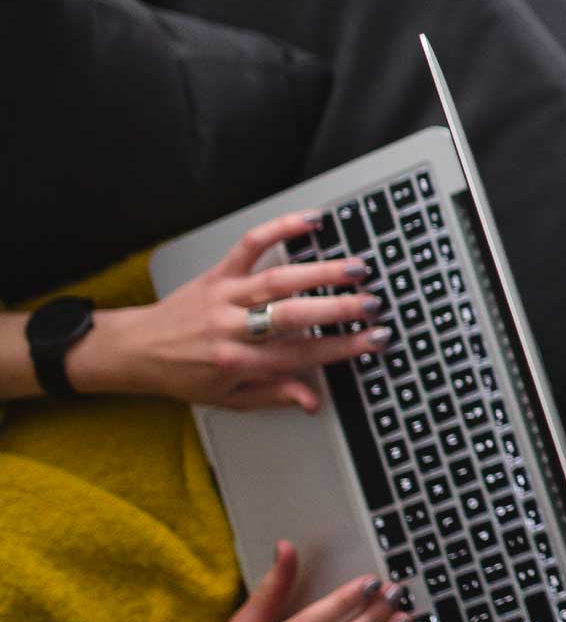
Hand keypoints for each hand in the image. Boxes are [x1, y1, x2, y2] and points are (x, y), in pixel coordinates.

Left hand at [71, 211, 388, 409]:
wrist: (135, 350)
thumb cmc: (184, 376)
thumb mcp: (230, 397)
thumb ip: (275, 395)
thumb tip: (313, 400)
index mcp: (237, 362)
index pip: (301, 355)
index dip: (343, 347)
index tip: (374, 340)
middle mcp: (231, 327)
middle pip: (293, 315)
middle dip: (338, 309)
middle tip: (372, 304)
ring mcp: (225, 296)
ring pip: (278, 279)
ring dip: (320, 271)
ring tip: (356, 268)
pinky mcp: (217, 272)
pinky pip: (250, 245)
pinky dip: (279, 228)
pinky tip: (310, 221)